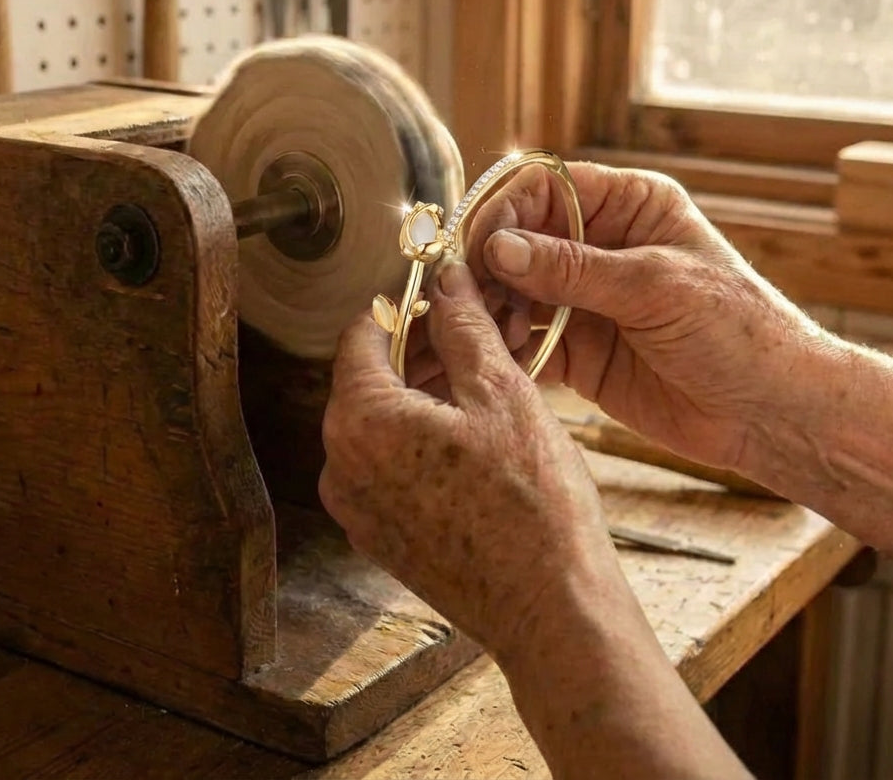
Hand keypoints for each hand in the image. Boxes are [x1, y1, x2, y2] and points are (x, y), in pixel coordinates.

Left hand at [319, 258, 616, 659]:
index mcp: (361, 422)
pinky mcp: (381, 538)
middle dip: (418, 352)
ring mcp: (357, 509)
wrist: (552, 611)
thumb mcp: (503, 393)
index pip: (362, 334)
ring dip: (423, 396)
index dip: (403, 307)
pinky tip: (474, 438)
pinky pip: (389, 467)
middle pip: (369, 381)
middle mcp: (340, 467)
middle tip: (473, 338)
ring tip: (483, 385)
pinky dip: (421, 441)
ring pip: (381, 426)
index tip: (441, 298)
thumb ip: (463, 327)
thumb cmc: (533, 504)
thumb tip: (446, 280)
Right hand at [472, 162, 821, 469]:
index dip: (505, 211)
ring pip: (514, 292)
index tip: (477, 246)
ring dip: (490, 309)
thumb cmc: (738, 332)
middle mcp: (600, 246)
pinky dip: (503, 349)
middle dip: (488, 266)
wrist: (771, 413)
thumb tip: (499, 247)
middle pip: (519, 240)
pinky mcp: (577, 351)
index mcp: (629, 207)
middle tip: (463, 296)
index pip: (546, 189)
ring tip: (477, 332)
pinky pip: (525, 342)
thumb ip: (573, 268)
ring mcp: (585, 300)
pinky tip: (491, 360)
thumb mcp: (656, 287)